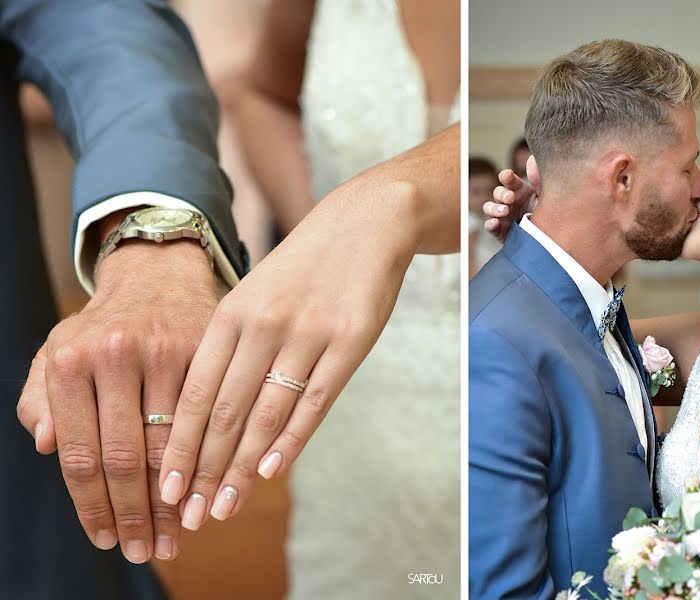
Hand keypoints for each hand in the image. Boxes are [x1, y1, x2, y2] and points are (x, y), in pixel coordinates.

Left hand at [17, 238, 216, 562]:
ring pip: (172, 444)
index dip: (92, 506)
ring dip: (177, 498)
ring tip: (179, 534)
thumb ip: (41, 399)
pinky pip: (208, 419)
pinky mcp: (205, 350)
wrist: (158, 277)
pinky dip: (207, 461)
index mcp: (71, 361)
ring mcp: (166, 351)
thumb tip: (46, 448)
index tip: (107, 539)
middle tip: (147, 551)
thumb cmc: (102, 327)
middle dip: (137, 514)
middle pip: (127, 457)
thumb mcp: (57, 353)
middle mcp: (116, 354)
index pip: (81, 453)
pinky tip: (208, 489)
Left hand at [157, 177, 416, 528]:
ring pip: (266, 412)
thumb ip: (235, 346)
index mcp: (232, 312)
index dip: (179, 445)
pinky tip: (274, 470)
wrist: (365, 222)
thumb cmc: (307, 267)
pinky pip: (316, 399)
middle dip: (204, 470)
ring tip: (226, 507)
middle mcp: (263, 323)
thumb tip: (215, 415)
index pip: (196, 391)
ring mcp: (307, 332)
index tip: (167, 489)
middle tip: (192, 517)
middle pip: (225, 410)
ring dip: (244, 467)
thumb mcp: (258, 294)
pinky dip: (292, 438)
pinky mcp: (350, 340)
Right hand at [483, 155, 541, 242]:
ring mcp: (502, 216)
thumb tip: (531, 159)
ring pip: (489, 207)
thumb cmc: (549, 216)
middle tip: (510, 198)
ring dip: (494, 208)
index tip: (508, 175)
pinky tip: (495, 223)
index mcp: (520, 191)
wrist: (550, 242)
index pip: (509, 180)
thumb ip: (540, 181)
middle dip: (502, 194)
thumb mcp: (546, 198)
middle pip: (497, 192)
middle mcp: (509, 202)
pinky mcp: (499, 231)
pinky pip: (489, 226)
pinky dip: (490, 223)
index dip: (506, 176)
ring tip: (505, 212)